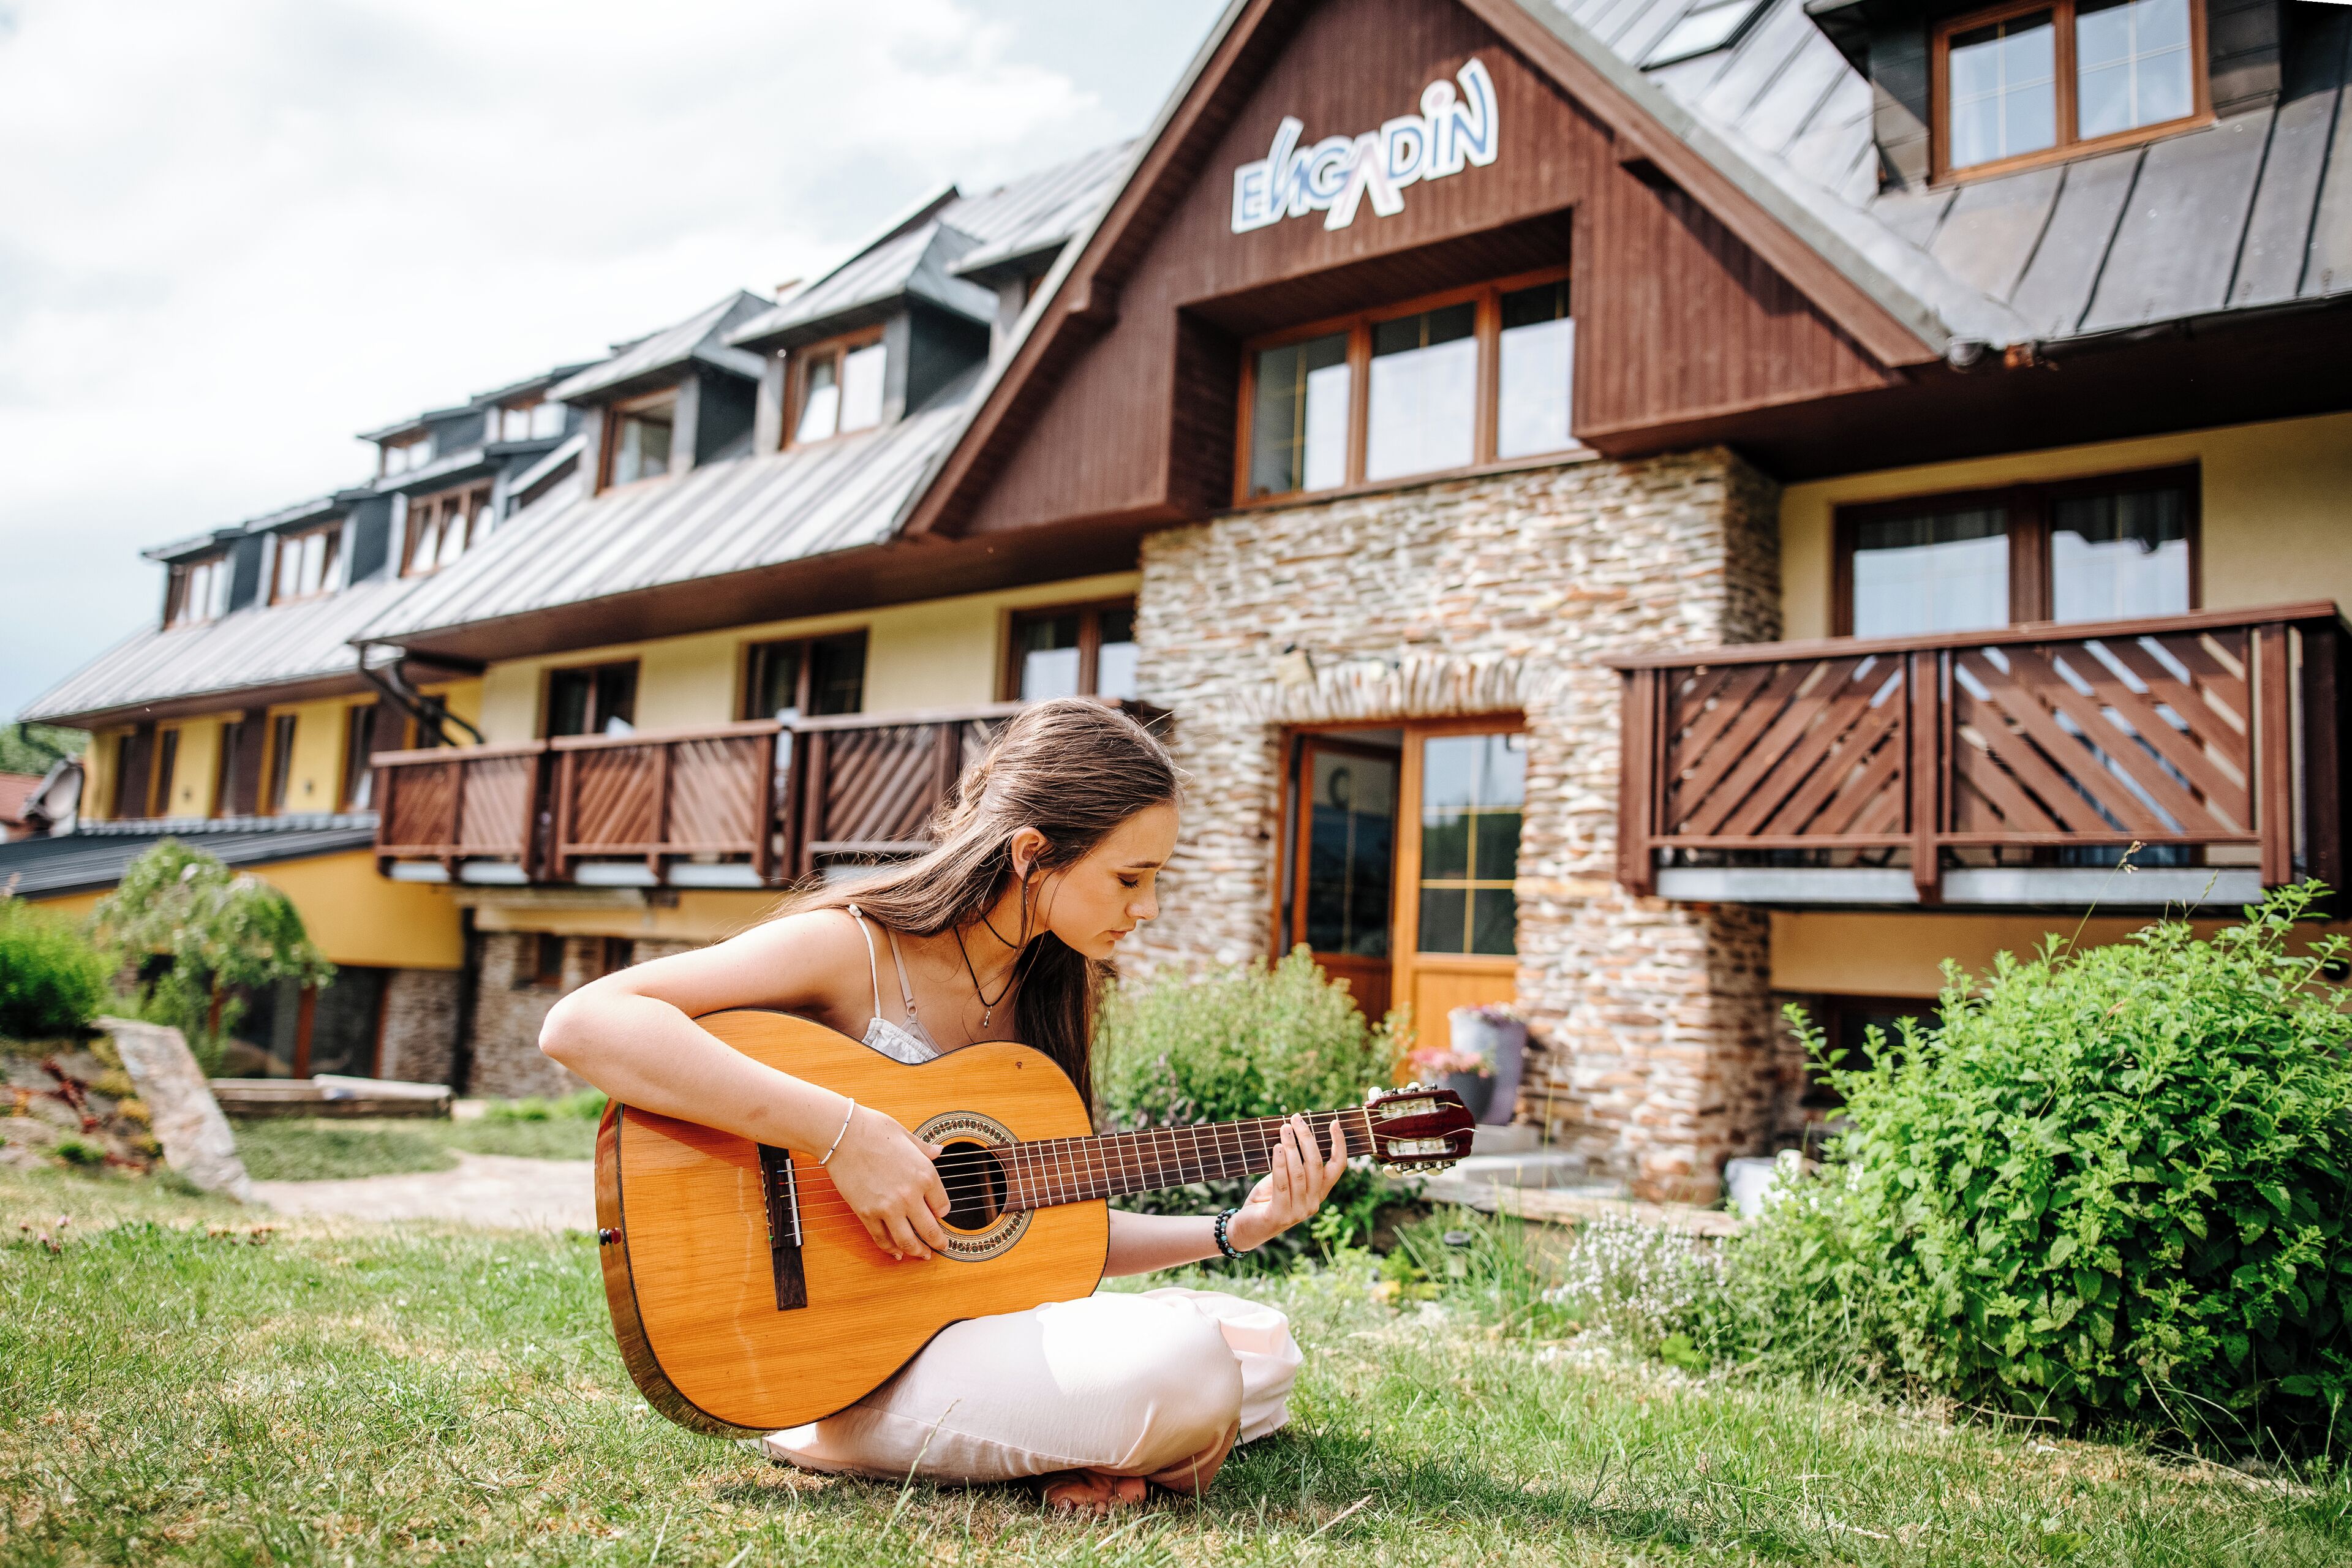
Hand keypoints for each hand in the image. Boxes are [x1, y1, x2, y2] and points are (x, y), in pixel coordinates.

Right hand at [819, 1104, 950, 1260]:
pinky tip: (896, 1253)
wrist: (842, 1134)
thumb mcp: (906, 1136)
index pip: (943, 1205)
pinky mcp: (866, 1214)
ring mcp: (888, 1207)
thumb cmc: (874, 1129)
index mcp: (925, 1174)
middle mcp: (910, 1195)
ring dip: (917, 1252)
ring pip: (908, 1241)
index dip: (942, 1212)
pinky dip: (890, 1249)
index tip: (939, 1214)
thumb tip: (938, 1151)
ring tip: (923, 1255)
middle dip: (938, 1242)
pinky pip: (882, 1239)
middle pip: (931, 1229)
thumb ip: (924, 1149)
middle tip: (942, 1247)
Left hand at [1226, 1114, 1347, 1252]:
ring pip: (1299, 1173)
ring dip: (1291, 1147)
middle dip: (1307, 1138)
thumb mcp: (1284, 1179)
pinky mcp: (1281, 1215)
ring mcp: (1299, 1211)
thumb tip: (1293, 1132)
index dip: (1339, 1144)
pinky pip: (1282, 1184)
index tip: (1334, 1122)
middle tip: (1296, 1119)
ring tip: (1284, 1129)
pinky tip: (1276, 1148)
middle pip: (1316, 1164)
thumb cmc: (1267, 1199)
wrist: (1247, 1228)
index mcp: (1319, 1193)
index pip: (1337, 1167)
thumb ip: (1293, 1163)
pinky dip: (1279, 1164)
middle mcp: (1314, 1203)